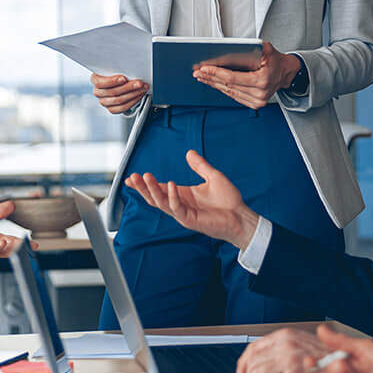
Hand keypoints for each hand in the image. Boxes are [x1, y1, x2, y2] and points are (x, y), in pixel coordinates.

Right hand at [91, 72, 147, 113]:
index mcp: (96, 79)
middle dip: (129, 87)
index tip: (124, 78)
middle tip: (139, 83)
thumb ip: (119, 69)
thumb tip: (130, 69)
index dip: (112, 81)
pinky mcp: (111, 109)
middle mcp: (98, 92)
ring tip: (142, 88)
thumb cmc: (117, 73)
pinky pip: (122, 108)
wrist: (119, 83)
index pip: (100, 82)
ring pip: (118, 100)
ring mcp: (104, 102)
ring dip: (133, 94)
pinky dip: (133, 101)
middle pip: (112, 92)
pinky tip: (139, 95)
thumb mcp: (116, 68)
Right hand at [125, 150, 258, 248]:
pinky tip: (170, 185)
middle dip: (142, 187)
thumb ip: (200, 166)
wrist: (240, 216)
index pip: (159, 189)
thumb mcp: (213, 177)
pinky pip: (176, 208)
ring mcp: (183, 213)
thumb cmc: (229, 200)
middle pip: (155, 197)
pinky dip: (172, 197)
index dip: (146, 183)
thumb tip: (189, 152)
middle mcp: (180, 204)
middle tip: (132, 177)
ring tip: (144, 177)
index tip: (133, 175)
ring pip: (161, 203)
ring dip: (152, 190)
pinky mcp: (190, 220)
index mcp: (183, 195)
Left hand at [193, 42, 299, 109]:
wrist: (285, 72)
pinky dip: (222, 89)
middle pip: (228, 86)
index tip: (204, 68)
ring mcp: (257, 101)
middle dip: (211, 78)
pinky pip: (234, 96)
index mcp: (263, 80)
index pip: (233, 78)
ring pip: (229, 92)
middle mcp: (260, 93)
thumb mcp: (267, 49)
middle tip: (198, 72)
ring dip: (214, 84)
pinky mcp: (254, 104)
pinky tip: (213, 83)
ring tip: (202, 77)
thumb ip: (253, 48)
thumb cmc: (275, 60)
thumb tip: (235, 48)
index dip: (217, 73)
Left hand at [237, 327, 329, 372]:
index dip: (243, 361)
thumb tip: (256, 356)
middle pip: (252, 362)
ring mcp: (289, 361)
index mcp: (285, 335)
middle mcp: (285, 345)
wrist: (343, 365)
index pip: (253, 347)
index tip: (241, 371)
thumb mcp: (300, 341)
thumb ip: (280, 345)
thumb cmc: (322, 357)